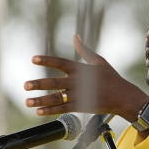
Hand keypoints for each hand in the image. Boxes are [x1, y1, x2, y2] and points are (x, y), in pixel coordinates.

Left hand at [24, 34, 148, 121]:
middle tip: (25, 85)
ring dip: (40, 100)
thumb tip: (76, 37)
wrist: (123, 97)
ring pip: (56, 98)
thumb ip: (84, 50)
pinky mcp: (81, 106)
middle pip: (54, 82)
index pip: (60, 63)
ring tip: (27, 101)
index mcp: (81, 69)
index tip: (33, 59)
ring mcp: (79, 95)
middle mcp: (78, 82)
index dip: (47, 60)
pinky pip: (63, 109)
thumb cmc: (111, 78)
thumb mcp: (99, 61)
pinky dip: (50, 110)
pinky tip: (39, 111)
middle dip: (38, 84)